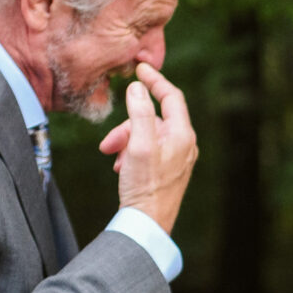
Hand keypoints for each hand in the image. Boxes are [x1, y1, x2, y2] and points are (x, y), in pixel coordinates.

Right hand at [98, 63, 197, 234]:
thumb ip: (139, 113)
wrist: (146, 225)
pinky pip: (147, 150)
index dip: (155, 80)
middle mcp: (184, 145)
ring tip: (112, 158)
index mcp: (182, 135)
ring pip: (146, 135)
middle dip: (127, 125)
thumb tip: (138, 87)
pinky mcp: (167, 170)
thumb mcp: (138, 145)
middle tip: (108, 143)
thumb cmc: (144, 187)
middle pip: (152, 118)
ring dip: (125, 141)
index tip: (140, 67)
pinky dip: (131, 152)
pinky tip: (120, 167)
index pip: (171, 96)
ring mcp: (177, 158)